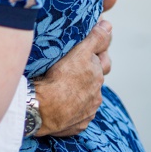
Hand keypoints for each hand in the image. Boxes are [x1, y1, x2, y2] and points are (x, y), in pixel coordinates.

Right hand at [31, 18, 111, 137]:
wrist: (41, 108)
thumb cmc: (59, 77)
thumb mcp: (79, 51)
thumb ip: (96, 38)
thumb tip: (109, 25)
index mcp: (97, 76)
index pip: (104, 61)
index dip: (96, 55)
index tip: (84, 53)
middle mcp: (96, 95)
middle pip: (96, 82)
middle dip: (89, 76)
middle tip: (73, 70)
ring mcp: (87, 112)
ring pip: (87, 99)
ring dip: (80, 94)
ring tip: (64, 89)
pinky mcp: (77, 126)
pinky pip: (78, 116)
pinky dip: (72, 110)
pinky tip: (61, 105)